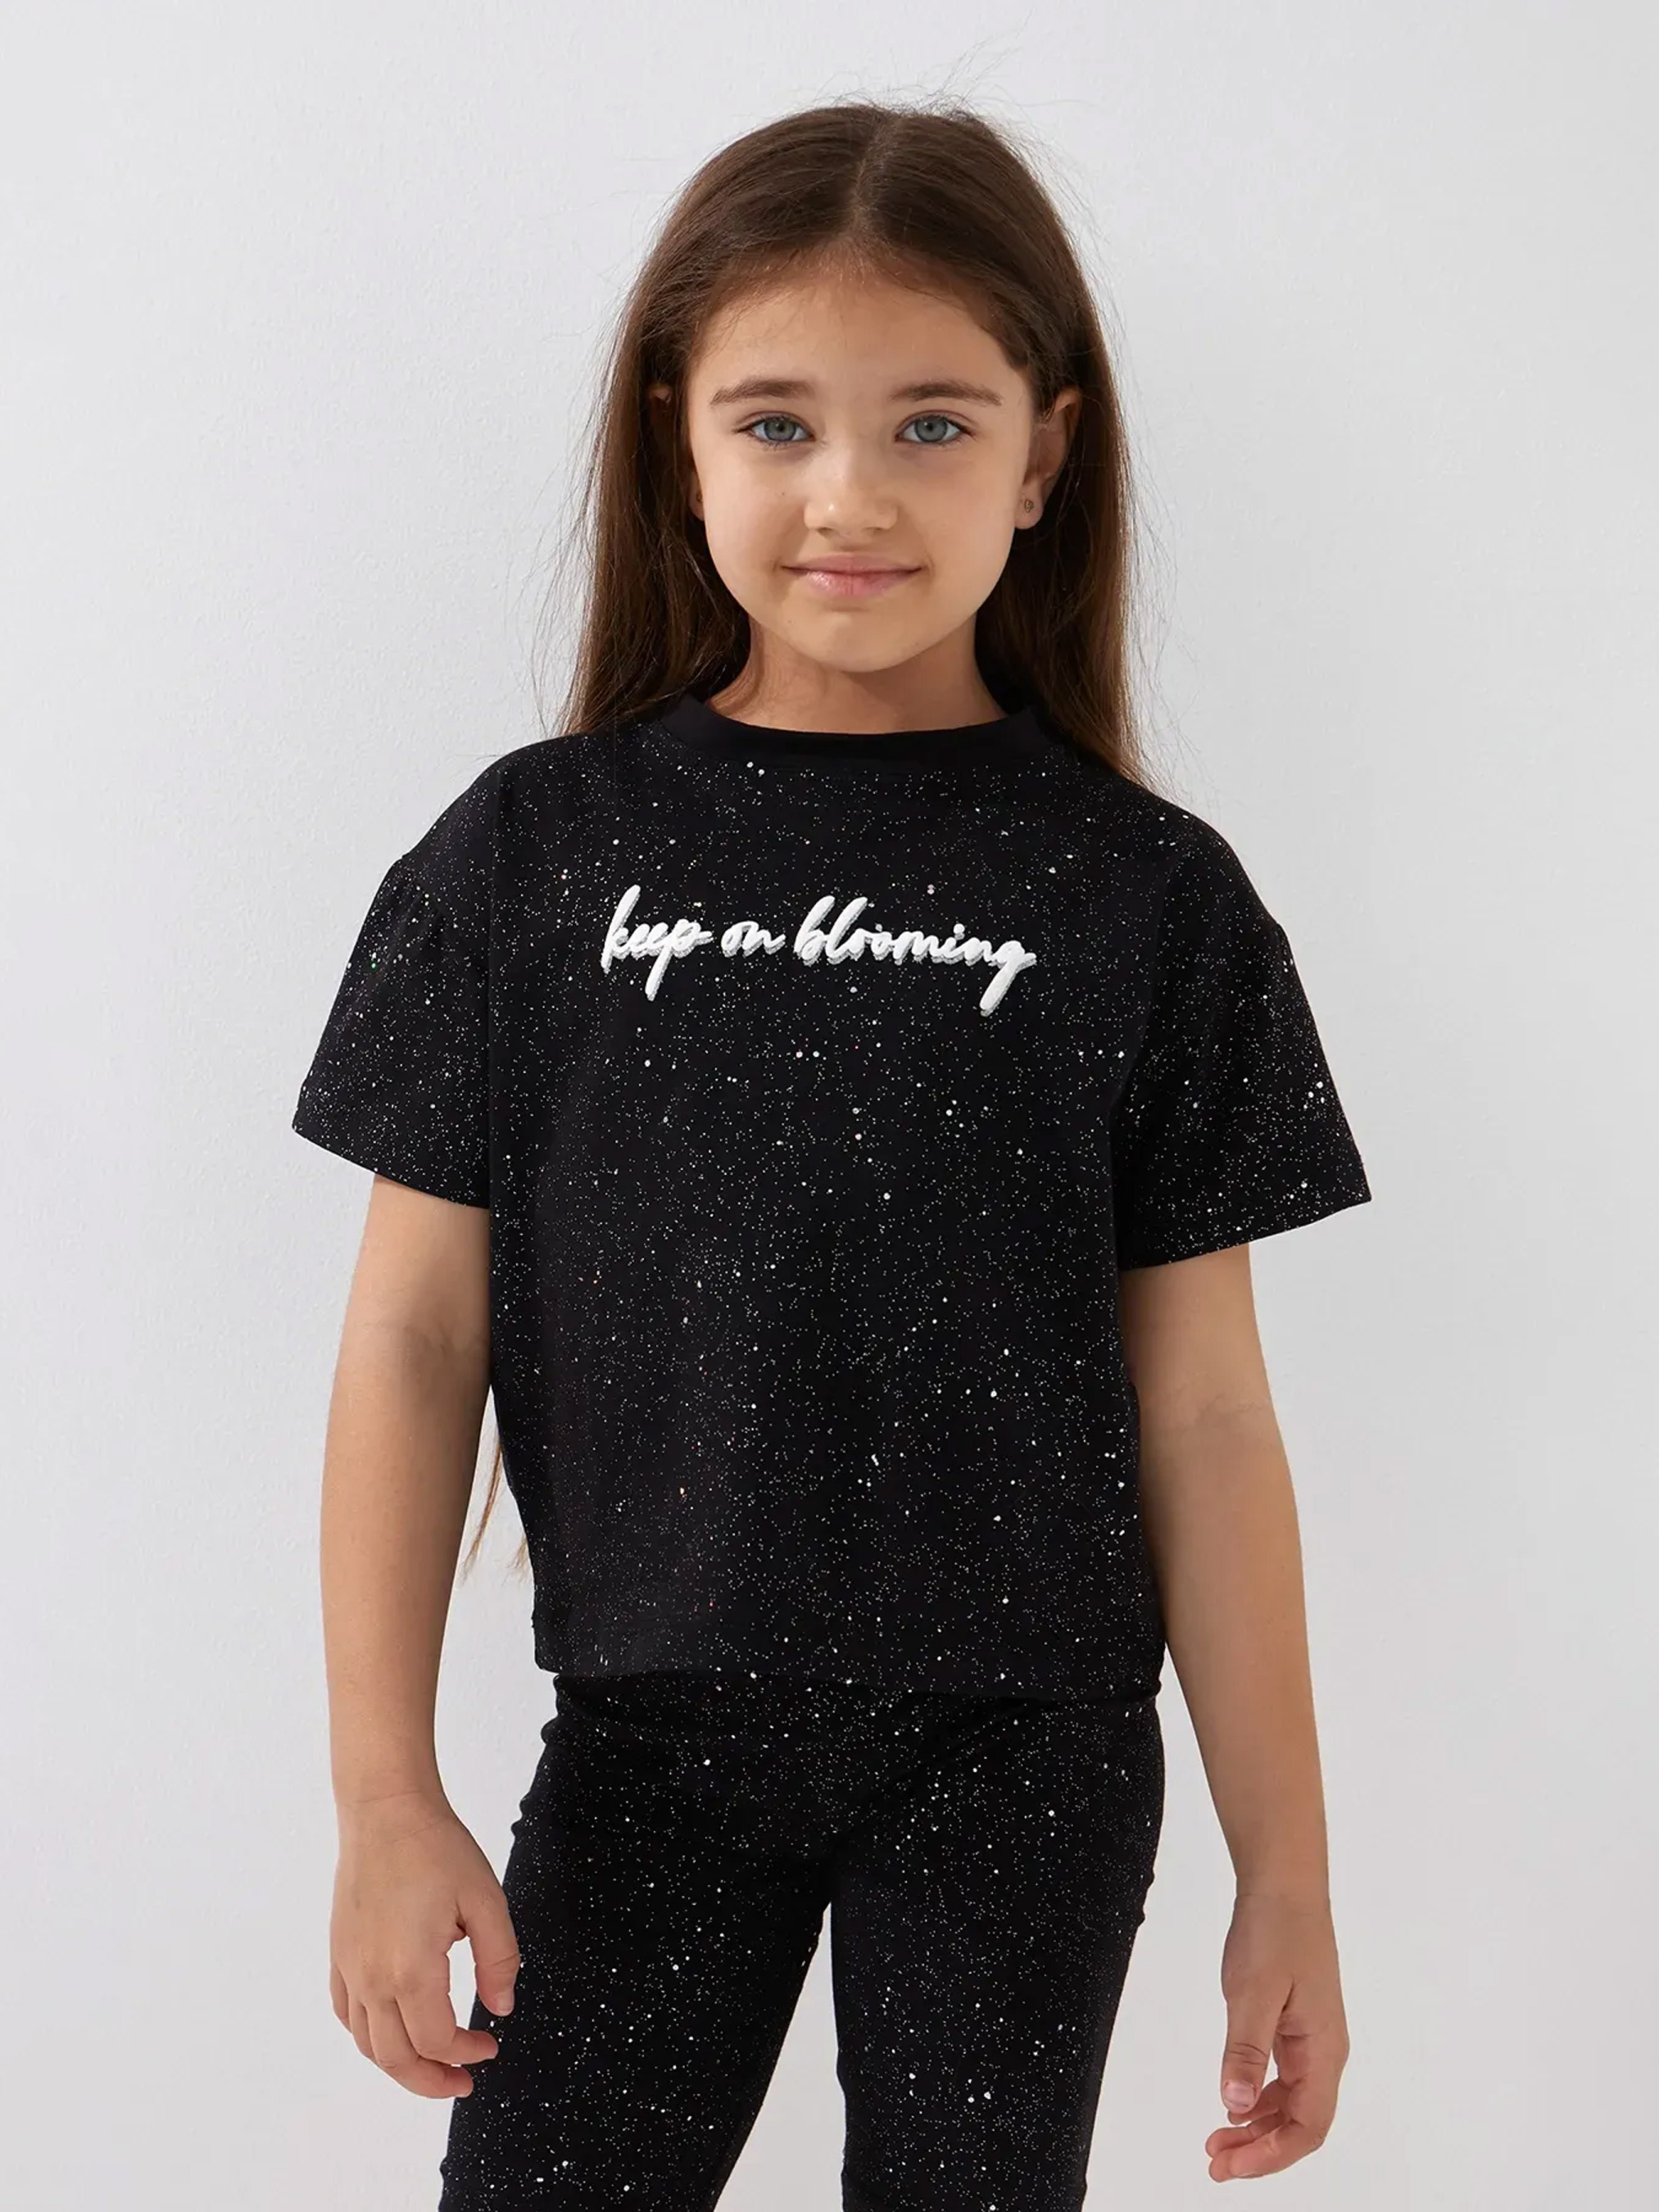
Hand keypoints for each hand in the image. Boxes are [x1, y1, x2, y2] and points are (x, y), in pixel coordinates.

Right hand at [329, 1789, 521, 2098]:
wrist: (385, 1810)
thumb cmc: (436, 1847)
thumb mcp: (486, 1900)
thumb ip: (499, 1960)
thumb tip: (501, 2007)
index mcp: (411, 1969)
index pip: (437, 2040)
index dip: (467, 2053)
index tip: (490, 2046)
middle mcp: (372, 1978)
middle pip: (395, 2058)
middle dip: (431, 2080)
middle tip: (461, 2082)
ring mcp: (349, 1967)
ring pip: (366, 2043)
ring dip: (399, 2065)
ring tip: (431, 2066)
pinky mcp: (338, 1953)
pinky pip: (347, 2013)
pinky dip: (368, 2036)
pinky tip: (391, 2031)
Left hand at [1204, 1889, 1348, 2180]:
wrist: (1284, 1884)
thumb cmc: (1275, 1930)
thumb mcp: (1252, 1991)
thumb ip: (1244, 2049)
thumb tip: (1233, 2103)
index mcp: (1323, 2049)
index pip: (1307, 2127)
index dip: (1271, 2155)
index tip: (1231, 2164)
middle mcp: (1324, 2051)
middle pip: (1300, 2123)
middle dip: (1260, 2150)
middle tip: (1216, 2162)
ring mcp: (1311, 2037)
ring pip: (1290, 2102)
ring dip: (1256, 2127)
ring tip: (1218, 2140)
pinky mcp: (1296, 2023)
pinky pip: (1283, 2077)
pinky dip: (1258, 2097)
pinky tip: (1233, 2101)